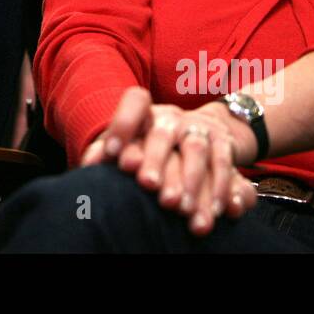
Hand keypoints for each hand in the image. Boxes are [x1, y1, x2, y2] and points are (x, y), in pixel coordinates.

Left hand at [79, 87, 258, 234]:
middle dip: (156, 161)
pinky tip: (216, 211)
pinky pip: (225, 163)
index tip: (115, 155)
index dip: (123, 124)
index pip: (135, 102)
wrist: (200, 130)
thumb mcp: (131, 142)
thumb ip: (107, 151)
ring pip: (196, 150)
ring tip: (182, 209)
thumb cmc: (152, 144)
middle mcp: (172, 117)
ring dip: (191, 181)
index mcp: (147, 114)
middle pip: (163, 134)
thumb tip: (88, 165)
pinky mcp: (223, 143)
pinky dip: (222, 188)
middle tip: (149, 186)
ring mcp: (199, 128)